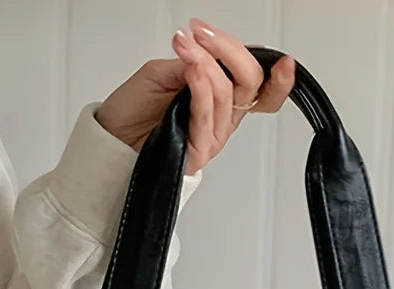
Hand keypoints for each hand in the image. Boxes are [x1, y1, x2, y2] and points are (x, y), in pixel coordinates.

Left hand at [95, 18, 295, 174]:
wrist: (110, 140)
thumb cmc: (134, 109)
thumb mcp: (166, 71)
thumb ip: (194, 62)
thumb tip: (210, 50)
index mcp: (220, 101)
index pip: (259, 90)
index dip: (278, 79)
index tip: (283, 61)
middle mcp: (220, 119)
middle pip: (250, 86)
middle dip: (232, 51)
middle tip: (205, 33)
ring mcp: (210, 135)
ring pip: (227, 94)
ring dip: (207, 62)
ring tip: (186, 44)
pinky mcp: (196, 150)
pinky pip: (206, 113)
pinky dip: (201, 84)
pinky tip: (192, 64)